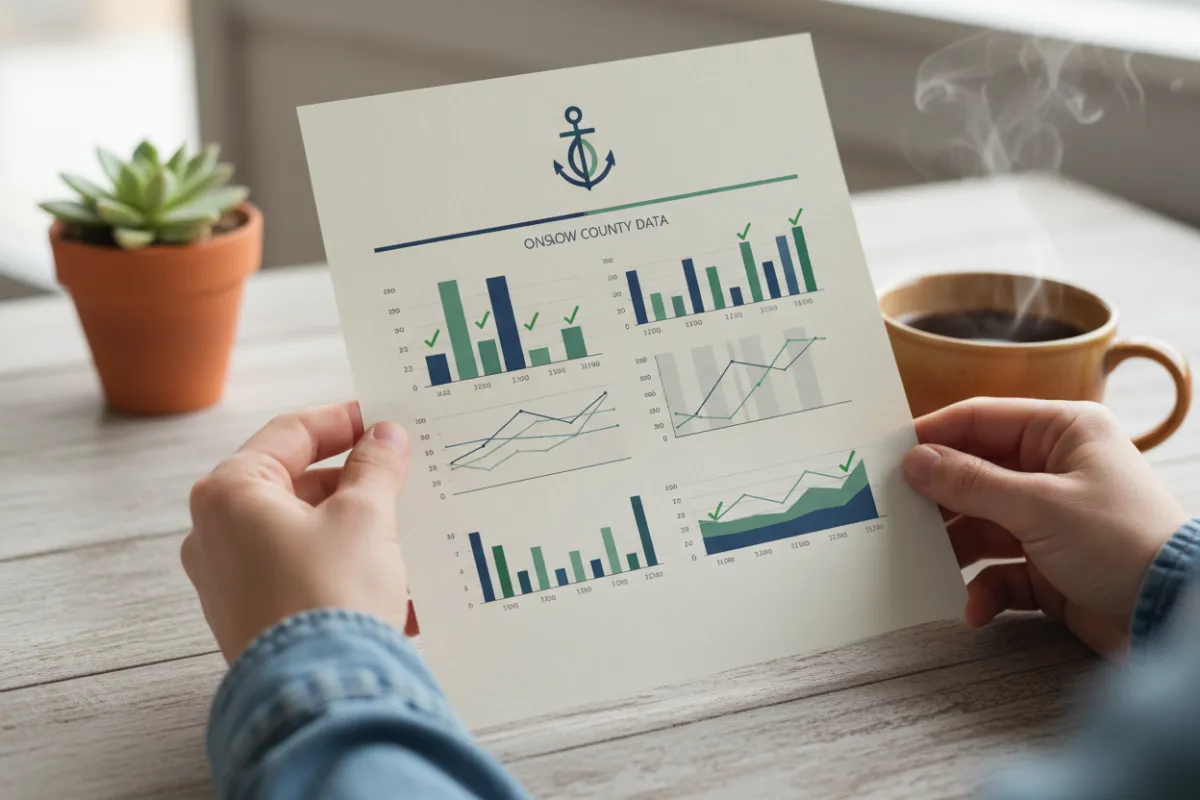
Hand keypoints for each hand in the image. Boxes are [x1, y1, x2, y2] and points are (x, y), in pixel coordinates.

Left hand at [182, 403, 415, 662]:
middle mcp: (215, 533)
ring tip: (405, 531)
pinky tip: (393, 581)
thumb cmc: (329, 596)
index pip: (291, 432)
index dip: (343, 421)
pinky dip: (345, 568)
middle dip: (354, 481)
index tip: (382, 419)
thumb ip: (375, 466)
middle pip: (296, 483)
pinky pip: (303, 574)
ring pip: (303, 531)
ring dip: (355, 527)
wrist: (320, 694)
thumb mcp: (365, 516)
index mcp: (230, 492)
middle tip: (401, 476)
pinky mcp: (252, 617)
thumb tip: (384, 436)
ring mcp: (229, 579)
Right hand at [903, 398, 1187, 653]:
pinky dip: (984, 590)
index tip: (886, 455)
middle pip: (974, 474)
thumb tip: (915, 461)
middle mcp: (1055, 470)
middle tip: (893, 512)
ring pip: (980, 524)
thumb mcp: (1039, 506)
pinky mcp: (1050, 567)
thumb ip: (970, 482)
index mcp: (1063, 433)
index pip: (980, 420)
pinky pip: (999, 571)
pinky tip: (974, 608)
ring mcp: (1051, 519)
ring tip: (924, 562)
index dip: (932, 436)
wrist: (1173, 617)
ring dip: (955, 548)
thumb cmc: (1123, 543)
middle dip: (938, 498)